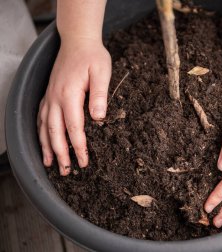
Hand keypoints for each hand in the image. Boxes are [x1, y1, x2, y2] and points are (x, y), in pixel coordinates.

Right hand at [37, 37, 110, 175]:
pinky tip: (42, 142)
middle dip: (61, 154)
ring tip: (50, 165)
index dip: (79, 147)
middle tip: (66, 172)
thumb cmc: (92, 56)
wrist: (78, 41)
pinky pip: (40, 117)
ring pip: (44, 127)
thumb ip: (100, 95)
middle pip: (55, 132)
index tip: (84, 162)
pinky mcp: (49, 94)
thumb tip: (99, 119)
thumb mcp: (102, 72)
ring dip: (47, 147)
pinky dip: (40, 132)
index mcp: (70, 94)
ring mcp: (50, 96)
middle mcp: (55, 98)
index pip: (74, 128)